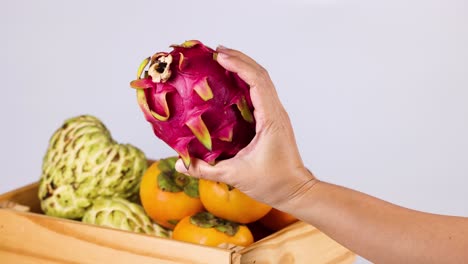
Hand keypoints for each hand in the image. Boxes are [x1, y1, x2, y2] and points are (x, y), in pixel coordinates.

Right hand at [175, 46, 316, 208]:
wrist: (295, 191)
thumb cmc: (272, 183)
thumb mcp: (236, 176)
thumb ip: (206, 170)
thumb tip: (180, 164)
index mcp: (270, 120)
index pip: (257, 82)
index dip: (238, 65)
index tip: (219, 56)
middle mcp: (276, 112)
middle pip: (261, 75)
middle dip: (239, 59)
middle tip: (216, 51)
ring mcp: (276, 114)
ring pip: (263, 81)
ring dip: (244, 67)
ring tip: (223, 59)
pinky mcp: (273, 120)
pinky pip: (261, 92)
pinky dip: (247, 81)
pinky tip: (231, 82)